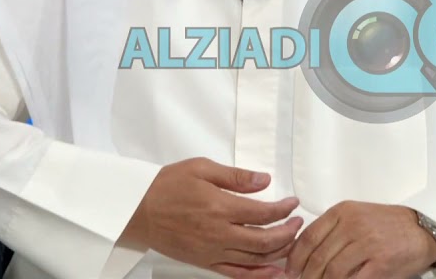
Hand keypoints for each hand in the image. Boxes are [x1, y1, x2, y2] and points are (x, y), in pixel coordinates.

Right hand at [122, 157, 303, 278]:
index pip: (264, 213)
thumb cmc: (167, 186)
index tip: (293, 203)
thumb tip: (264, 180)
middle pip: (265, 241)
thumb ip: (236, 176)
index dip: (284, 209)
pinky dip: (258, 276)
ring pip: (255, 260)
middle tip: (298, 223)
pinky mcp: (205, 263)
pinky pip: (237, 274)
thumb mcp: (202, 168)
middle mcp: (219, 234)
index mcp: (220, 207)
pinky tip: (273, 273)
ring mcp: (212, 252)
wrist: (137, 210)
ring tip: (292, 244)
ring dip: (279, 253)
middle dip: (288, 233)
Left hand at [284, 201, 435, 278]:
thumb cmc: (386, 225)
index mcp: (343, 212)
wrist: (422, 230)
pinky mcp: (380, 264)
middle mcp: (353, 226)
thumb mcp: (355, 216)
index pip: (308, 237)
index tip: (290, 272)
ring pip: (332, 272)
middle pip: (317, 258)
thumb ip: (331, 230)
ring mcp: (367, 244)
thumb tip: (302, 254)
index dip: (295, 259)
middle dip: (306, 277)